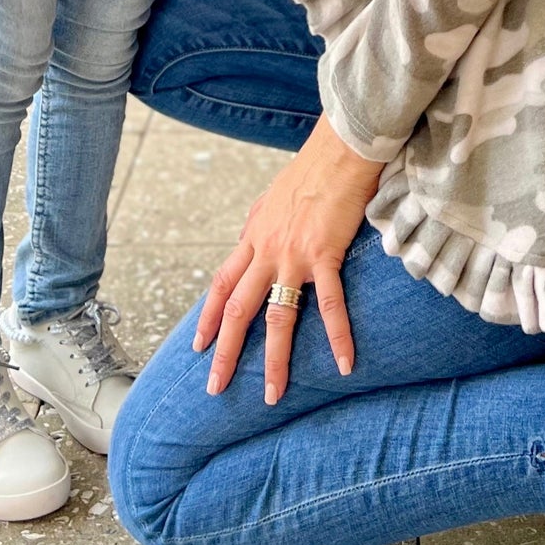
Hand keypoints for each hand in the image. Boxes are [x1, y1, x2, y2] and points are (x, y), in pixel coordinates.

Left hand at [194, 114, 383, 403]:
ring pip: (276, 317)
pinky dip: (337, 337)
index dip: (209, 317)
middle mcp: (266, 250)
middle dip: (226, 352)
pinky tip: (344, 364)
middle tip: (217, 387)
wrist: (339, 148)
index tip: (200, 346)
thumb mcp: (274, 198)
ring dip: (275, 360)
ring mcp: (293, 255)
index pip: (221, 283)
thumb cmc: (313, 168)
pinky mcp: (324, 254)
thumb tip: (252, 238)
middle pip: (238, 309)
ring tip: (273, 395)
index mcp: (254, 237)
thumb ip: (262, 224)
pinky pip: (329, 304)